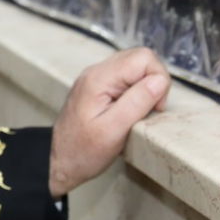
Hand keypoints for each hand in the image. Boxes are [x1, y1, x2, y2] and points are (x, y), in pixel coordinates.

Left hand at [49, 48, 170, 198]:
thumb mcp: (114, 131)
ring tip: (137, 113)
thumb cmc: (83, 151)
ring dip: (145, 89)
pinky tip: (129, 112)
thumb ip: (137, 102)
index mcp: (98, 78)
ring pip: (135, 68)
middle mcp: (96, 72)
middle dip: (153, 82)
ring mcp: (97, 78)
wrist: (59, 161)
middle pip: (140, 58)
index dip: (157, 79)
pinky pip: (126, 79)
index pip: (143, 57)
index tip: (154, 106)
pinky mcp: (99, 88)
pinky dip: (135, 93)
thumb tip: (159, 80)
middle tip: (148, 110)